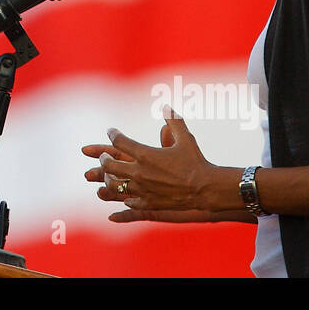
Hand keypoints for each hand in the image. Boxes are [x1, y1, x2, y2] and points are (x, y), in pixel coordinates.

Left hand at [81, 105, 217, 218]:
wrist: (205, 188)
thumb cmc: (195, 161)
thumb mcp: (185, 137)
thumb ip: (173, 121)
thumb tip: (166, 107)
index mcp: (145, 154)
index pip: (119, 141)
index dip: (113, 134)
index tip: (112, 132)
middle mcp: (139, 172)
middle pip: (108, 165)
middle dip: (103, 158)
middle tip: (105, 155)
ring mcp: (142, 189)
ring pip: (114, 185)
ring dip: (108, 178)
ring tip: (110, 174)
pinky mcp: (148, 202)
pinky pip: (128, 200)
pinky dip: (125, 196)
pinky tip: (127, 192)